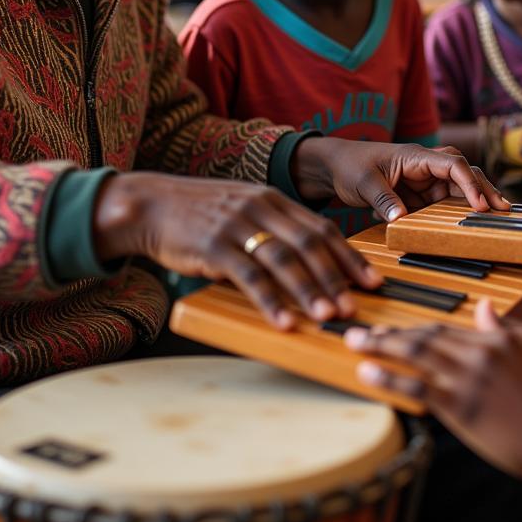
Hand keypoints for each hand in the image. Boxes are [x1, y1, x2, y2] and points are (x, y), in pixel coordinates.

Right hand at [93, 172, 382, 328]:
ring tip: (329, 316)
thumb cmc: (200, 214)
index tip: (371, 281)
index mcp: (274, 199)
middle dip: (336, 277)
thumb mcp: (243, 210)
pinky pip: (249, 277)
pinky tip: (284, 322)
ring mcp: (238, 226)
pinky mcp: (214, 247)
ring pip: (284, 260)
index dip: (349, 256)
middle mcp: (261, 208)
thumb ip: (274, 228)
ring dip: (310, 291)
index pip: (321, 228)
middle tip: (356, 306)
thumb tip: (309, 263)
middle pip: (309, 244)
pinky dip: (270, 302)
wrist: (150, 204)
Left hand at [291, 138, 508, 221]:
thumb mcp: (364, 183)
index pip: (452, 164)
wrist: (334, 167)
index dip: (469, 183)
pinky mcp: (420, 195)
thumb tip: (402, 219)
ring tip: (496, 219)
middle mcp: (426, 166)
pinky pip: (443, 203)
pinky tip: (471, 225)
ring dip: (476, 201)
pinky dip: (457, 212)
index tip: (480, 205)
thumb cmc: (349, 166)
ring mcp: (424, 181)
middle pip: (464, 174)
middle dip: (484, 189)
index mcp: (416, 157)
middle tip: (504, 210)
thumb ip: (383, 200)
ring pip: (458, 189)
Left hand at [346, 299, 521, 482]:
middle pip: (422, 336)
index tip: (386, 331)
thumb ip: (499, 331)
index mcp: (493, 339)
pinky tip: (368, 373)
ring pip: (414, 354)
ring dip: (380, 347)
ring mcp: (467, 377)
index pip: (441, 329)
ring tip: (355, 345)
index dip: (410, 330)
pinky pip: (416, 385)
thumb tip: (484, 306)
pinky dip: (388, 376)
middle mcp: (477, 352)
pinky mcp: (460, 404)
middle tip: (357, 333)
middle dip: (387, 335)